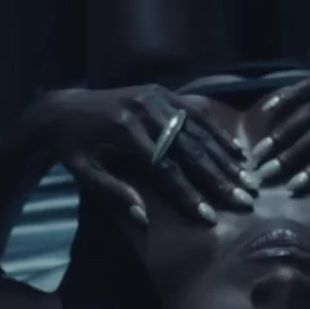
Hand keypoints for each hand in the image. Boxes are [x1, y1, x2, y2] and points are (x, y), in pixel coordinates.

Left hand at [36, 85, 256, 224]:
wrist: (61, 108)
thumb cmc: (72, 148)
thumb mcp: (83, 173)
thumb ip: (112, 193)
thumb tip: (144, 217)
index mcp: (124, 132)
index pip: (165, 169)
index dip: (188, 194)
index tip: (209, 216)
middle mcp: (145, 111)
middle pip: (190, 149)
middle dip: (219, 178)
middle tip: (243, 199)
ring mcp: (156, 97)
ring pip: (198, 131)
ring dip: (225, 157)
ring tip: (248, 179)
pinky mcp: (161, 91)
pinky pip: (195, 112)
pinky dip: (217, 132)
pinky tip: (236, 151)